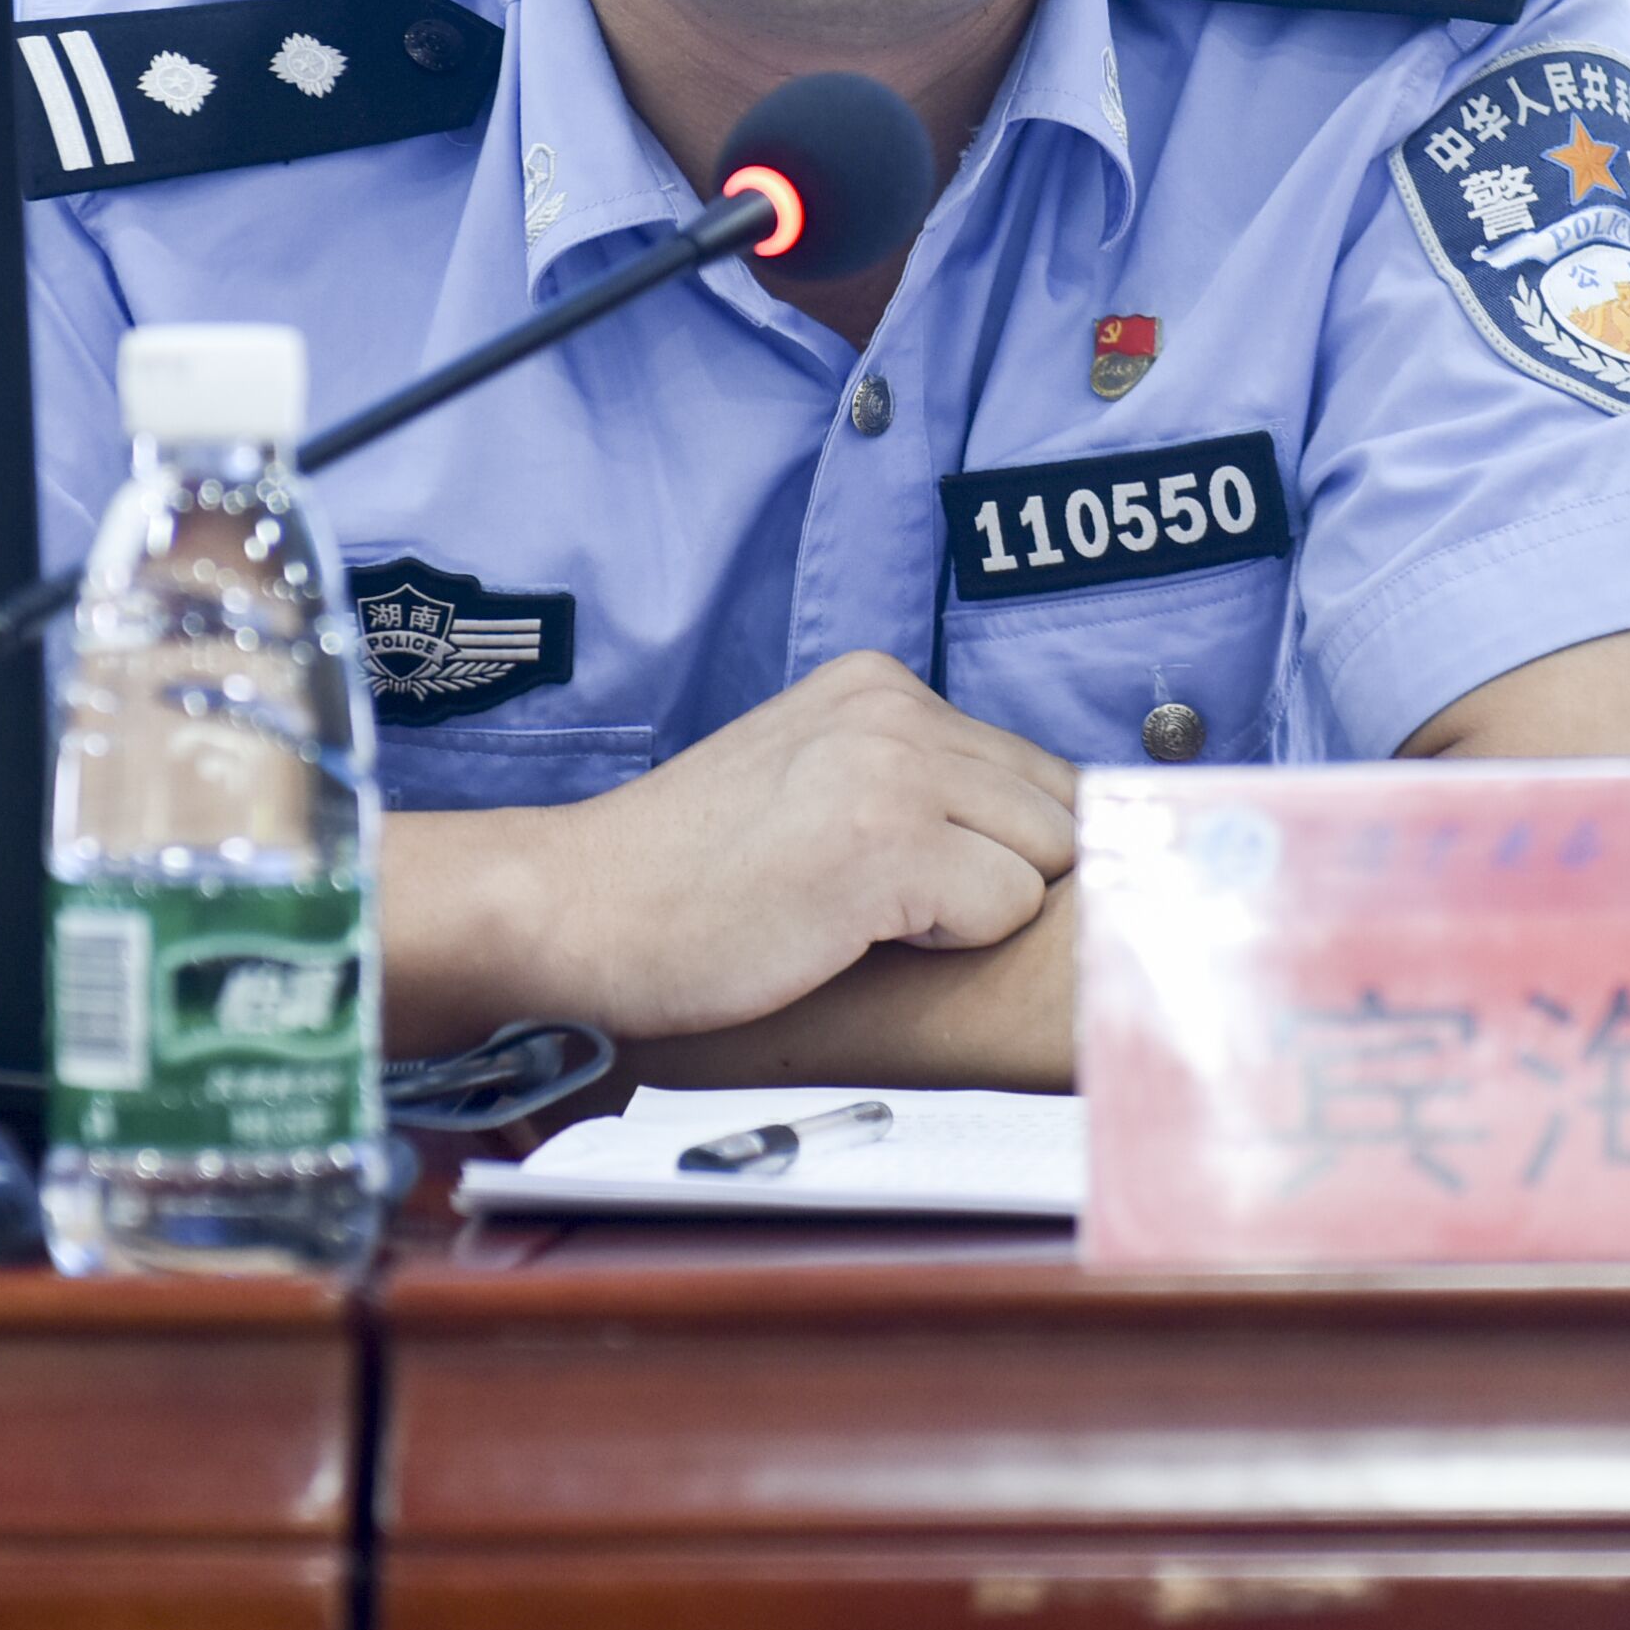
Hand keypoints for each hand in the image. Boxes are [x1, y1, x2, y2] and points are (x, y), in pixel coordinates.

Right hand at [386, 649, 1076, 1046]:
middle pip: (1057, 811)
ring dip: (972, 911)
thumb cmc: (686, 880)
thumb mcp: (811, 782)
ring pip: (1044, 859)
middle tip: (884, 909)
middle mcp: (894, 705)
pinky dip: (946, 946)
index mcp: (877, 684)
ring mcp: (892, 766)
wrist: (573, 910)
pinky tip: (848, 933)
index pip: (1035, 769)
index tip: (926, 886)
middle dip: (1000, 878)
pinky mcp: (886, 842)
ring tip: (861, 916)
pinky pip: (1005, 909)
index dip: (1001, 847)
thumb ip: (914, 781)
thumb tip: (1056, 836)